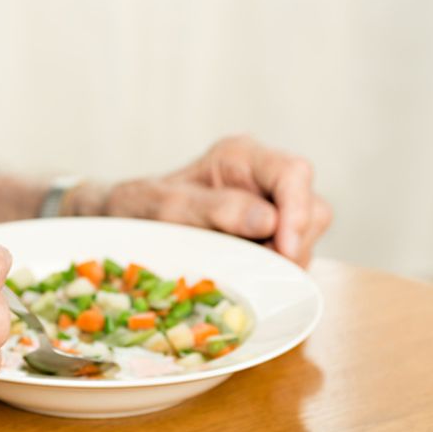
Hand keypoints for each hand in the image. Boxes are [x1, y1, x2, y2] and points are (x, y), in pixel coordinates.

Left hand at [102, 135, 331, 266]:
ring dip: (286, 260)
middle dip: (295, 242)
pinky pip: (291, 255)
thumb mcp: (169, 207)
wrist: (121, 225)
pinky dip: (277, 270)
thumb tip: (270, 221)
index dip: (297, 212)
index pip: (293, 173)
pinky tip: (248, 275)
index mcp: (240, 156)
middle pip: (311, 206)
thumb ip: (218, 210)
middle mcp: (261, 178)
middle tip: (262, 268)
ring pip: (307, 235)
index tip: (284, 249)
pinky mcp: (266, 237)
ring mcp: (267, 208)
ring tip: (246, 270)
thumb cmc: (139, 209)